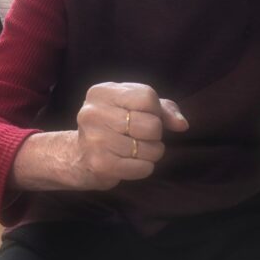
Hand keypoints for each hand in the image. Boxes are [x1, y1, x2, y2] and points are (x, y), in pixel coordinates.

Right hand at [11, 82, 188, 191]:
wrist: (79, 156)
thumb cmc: (113, 126)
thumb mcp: (134, 107)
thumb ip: (163, 109)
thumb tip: (181, 124)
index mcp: (101, 92)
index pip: (148, 97)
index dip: (155, 110)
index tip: (144, 116)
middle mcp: (93, 113)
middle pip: (151, 125)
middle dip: (155, 135)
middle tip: (141, 137)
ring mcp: (94, 139)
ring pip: (150, 149)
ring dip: (151, 153)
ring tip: (136, 150)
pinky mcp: (100, 164)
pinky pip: (143, 168)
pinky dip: (145, 168)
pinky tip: (131, 163)